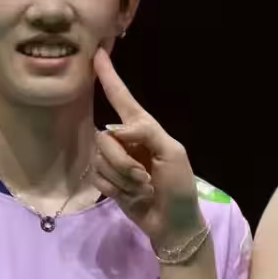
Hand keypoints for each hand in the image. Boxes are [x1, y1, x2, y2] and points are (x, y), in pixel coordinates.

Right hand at [91, 48, 202, 243]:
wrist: (173, 223)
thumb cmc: (180, 186)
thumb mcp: (173, 154)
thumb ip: (145, 133)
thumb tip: (113, 130)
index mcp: (144, 128)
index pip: (122, 99)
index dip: (110, 77)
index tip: (97, 54)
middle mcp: (125, 140)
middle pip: (105, 139)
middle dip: (123, 163)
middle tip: (145, 179)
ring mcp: (114, 160)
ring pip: (100, 160)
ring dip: (122, 179)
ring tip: (143, 188)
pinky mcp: (106, 180)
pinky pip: (97, 178)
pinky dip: (115, 190)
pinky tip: (131, 196)